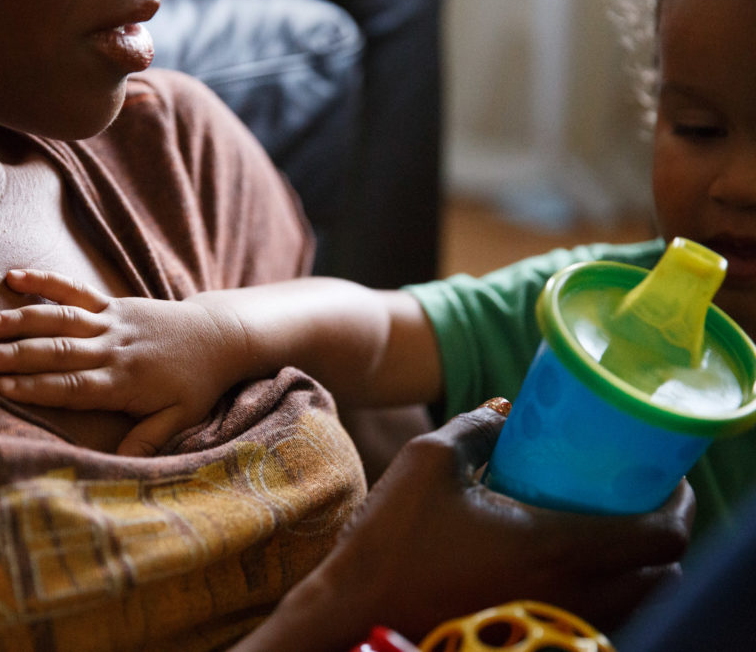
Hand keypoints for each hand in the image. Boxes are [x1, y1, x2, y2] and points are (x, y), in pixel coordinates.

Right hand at [0, 269, 250, 455]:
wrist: (218, 337)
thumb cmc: (195, 384)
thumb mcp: (178, 419)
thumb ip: (146, 441)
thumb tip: (117, 467)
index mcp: (123, 382)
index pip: (73, 386)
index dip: (37, 386)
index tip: (2, 386)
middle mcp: (113, 349)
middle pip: (58, 351)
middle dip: (16, 354)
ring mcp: (112, 322)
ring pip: (60, 318)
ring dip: (21, 319)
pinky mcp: (113, 303)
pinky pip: (75, 290)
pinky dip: (45, 282)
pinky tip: (13, 277)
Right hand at [236, 400, 694, 650]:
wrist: (358, 609)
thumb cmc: (392, 538)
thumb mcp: (428, 461)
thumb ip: (476, 427)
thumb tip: (506, 409)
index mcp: (554, 547)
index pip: (661, 536)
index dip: (681, 503)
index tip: (669, 477)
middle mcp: (570, 594)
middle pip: (663, 575)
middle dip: (663, 535)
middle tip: (638, 499)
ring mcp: (553, 621)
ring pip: (636, 602)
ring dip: (638, 566)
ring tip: (606, 528)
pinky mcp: (532, 637)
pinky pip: (601, 618)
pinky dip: (608, 591)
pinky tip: (567, 564)